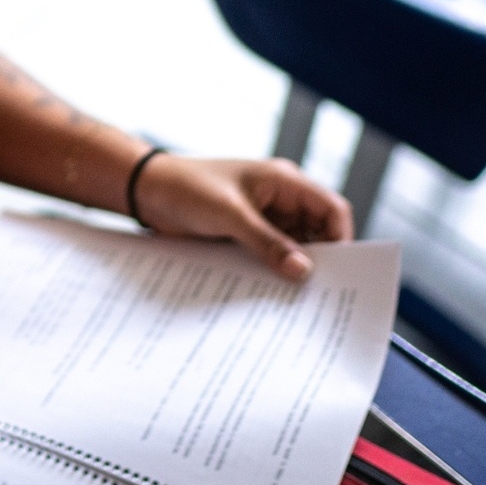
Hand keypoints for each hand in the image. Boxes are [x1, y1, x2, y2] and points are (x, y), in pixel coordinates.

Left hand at [133, 155, 351, 280]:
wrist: (144, 190)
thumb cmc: (186, 187)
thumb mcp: (229, 215)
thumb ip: (267, 242)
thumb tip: (304, 271)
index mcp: (283, 182)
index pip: (332, 210)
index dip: (341, 240)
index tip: (338, 273)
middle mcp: (279, 200)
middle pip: (317, 233)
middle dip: (318, 261)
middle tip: (319, 297)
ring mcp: (262, 218)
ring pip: (293, 248)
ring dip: (293, 269)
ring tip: (296, 302)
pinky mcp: (244, 234)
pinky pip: (269, 255)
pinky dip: (272, 271)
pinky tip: (270, 294)